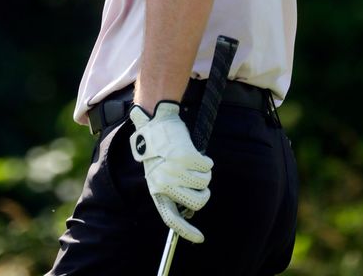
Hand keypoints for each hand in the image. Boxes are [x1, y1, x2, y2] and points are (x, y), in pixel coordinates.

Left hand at [129, 101, 212, 242]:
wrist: (155, 123)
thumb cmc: (158, 150)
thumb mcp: (156, 174)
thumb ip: (170, 192)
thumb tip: (188, 212)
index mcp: (156, 190)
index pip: (171, 219)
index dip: (187, 232)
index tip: (199, 239)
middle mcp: (165, 182)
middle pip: (197, 203)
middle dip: (203, 194)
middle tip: (198, 181)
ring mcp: (176, 170)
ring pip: (204, 183)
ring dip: (203, 173)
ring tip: (190, 162)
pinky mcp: (186, 157)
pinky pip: (207, 166)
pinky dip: (206, 161)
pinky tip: (194, 152)